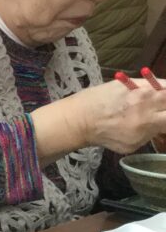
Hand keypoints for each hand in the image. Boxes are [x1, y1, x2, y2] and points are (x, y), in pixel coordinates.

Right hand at [34, 80, 165, 160]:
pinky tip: (126, 127)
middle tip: (159, 109)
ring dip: (155, 122)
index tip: (165, 99)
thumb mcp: (128, 85)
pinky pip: (146, 137)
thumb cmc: (99, 98)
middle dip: (165, 112)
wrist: (76, 122)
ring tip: (137, 116)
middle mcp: (146, 118)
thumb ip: (153, 86)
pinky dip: (141, 132)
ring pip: (160, 128)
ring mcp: (140, 135)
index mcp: (145, 97)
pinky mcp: (133, 147)